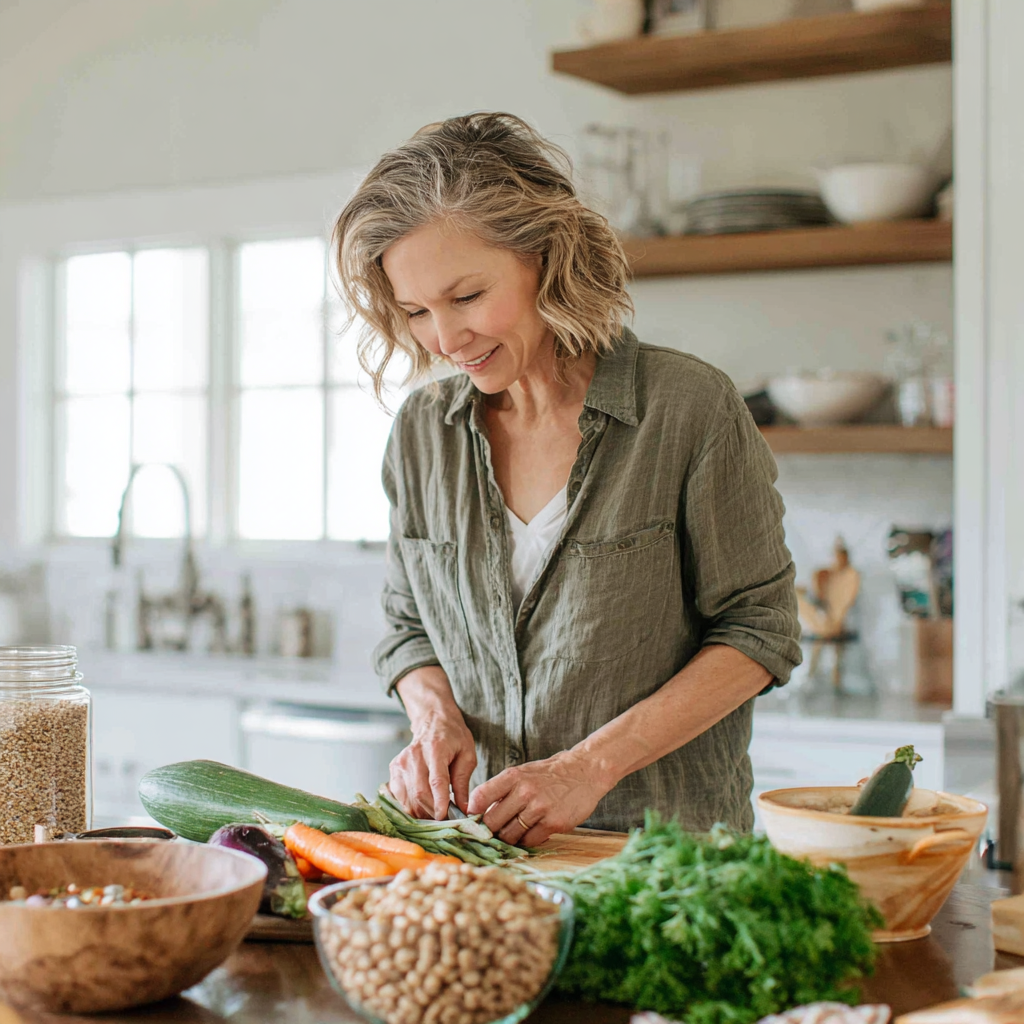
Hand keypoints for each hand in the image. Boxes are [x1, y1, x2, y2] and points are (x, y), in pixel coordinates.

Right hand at [390, 667, 476, 819]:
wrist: (433, 720)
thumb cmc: (454, 737)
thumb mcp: (467, 755)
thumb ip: (464, 781)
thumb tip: (465, 809)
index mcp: (436, 749)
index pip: (436, 781)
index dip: (440, 802)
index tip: (445, 817)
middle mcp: (415, 755)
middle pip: (420, 793)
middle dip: (433, 813)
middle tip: (446, 821)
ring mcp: (401, 762)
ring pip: (408, 798)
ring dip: (422, 813)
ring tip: (435, 815)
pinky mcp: (394, 769)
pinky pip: (399, 796)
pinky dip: (411, 807)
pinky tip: (422, 806)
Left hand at [466, 750, 610, 847]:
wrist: (584, 771)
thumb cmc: (549, 774)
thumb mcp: (523, 774)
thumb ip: (502, 791)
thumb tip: (479, 814)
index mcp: (513, 776)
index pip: (480, 796)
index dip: (472, 812)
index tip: (473, 820)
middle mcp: (524, 791)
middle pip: (492, 822)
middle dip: (491, 830)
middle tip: (495, 831)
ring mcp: (539, 808)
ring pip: (510, 835)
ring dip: (510, 837)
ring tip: (517, 829)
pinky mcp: (553, 823)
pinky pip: (530, 841)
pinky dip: (528, 840)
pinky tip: (534, 830)